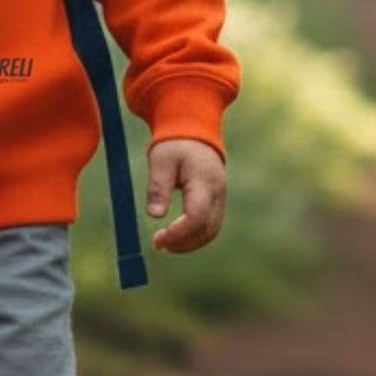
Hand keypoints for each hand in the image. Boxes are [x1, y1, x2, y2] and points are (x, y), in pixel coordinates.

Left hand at [145, 139, 226, 253]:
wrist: (194, 131)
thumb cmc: (175, 144)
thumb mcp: (161, 160)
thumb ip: (158, 187)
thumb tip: (155, 215)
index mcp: (203, 181)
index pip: (196, 216)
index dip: (178, 233)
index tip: (157, 238)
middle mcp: (217, 192)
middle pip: (208, 229)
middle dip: (184, 243)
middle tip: (158, 244)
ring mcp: (220, 197)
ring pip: (212, 230)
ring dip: (190, 242)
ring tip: (166, 244)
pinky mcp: (217, 200)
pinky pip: (211, 224)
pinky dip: (195, 235)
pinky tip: (177, 236)